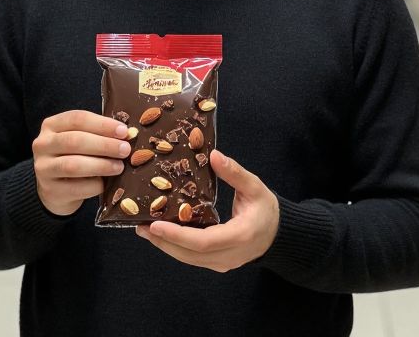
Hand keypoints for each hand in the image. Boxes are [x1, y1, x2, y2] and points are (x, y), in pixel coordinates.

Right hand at [33, 110, 131, 215]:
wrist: (55, 190)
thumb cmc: (74, 157)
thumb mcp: (81, 141)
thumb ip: (98, 135)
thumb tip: (128, 135)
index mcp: (51, 125)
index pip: (77, 119)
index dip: (102, 124)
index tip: (124, 131)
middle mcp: (42, 144)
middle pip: (75, 141)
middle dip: (104, 145)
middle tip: (125, 149)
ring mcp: (43, 168)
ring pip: (73, 165)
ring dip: (101, 165)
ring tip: (119, 167)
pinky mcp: (50, 190)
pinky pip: (76, 187)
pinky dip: (95, 185)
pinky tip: (105, 183)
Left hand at [136, 149, 278, 272]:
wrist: (278, 235)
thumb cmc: (267, 209)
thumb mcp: (255, 187)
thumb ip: (235, 173)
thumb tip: (213, 156)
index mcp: (238, 237)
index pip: (202, 241)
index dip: (177, 235)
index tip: (155, 224)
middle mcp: (228, 256)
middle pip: (189, 254)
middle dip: (163, 241)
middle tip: (140, 227)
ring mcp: (222, 263)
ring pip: (188, 259)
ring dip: (165, 245)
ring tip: (144, 230)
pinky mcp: (218, 263)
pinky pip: (193, 258)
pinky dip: (176, 247)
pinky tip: (162, 234)